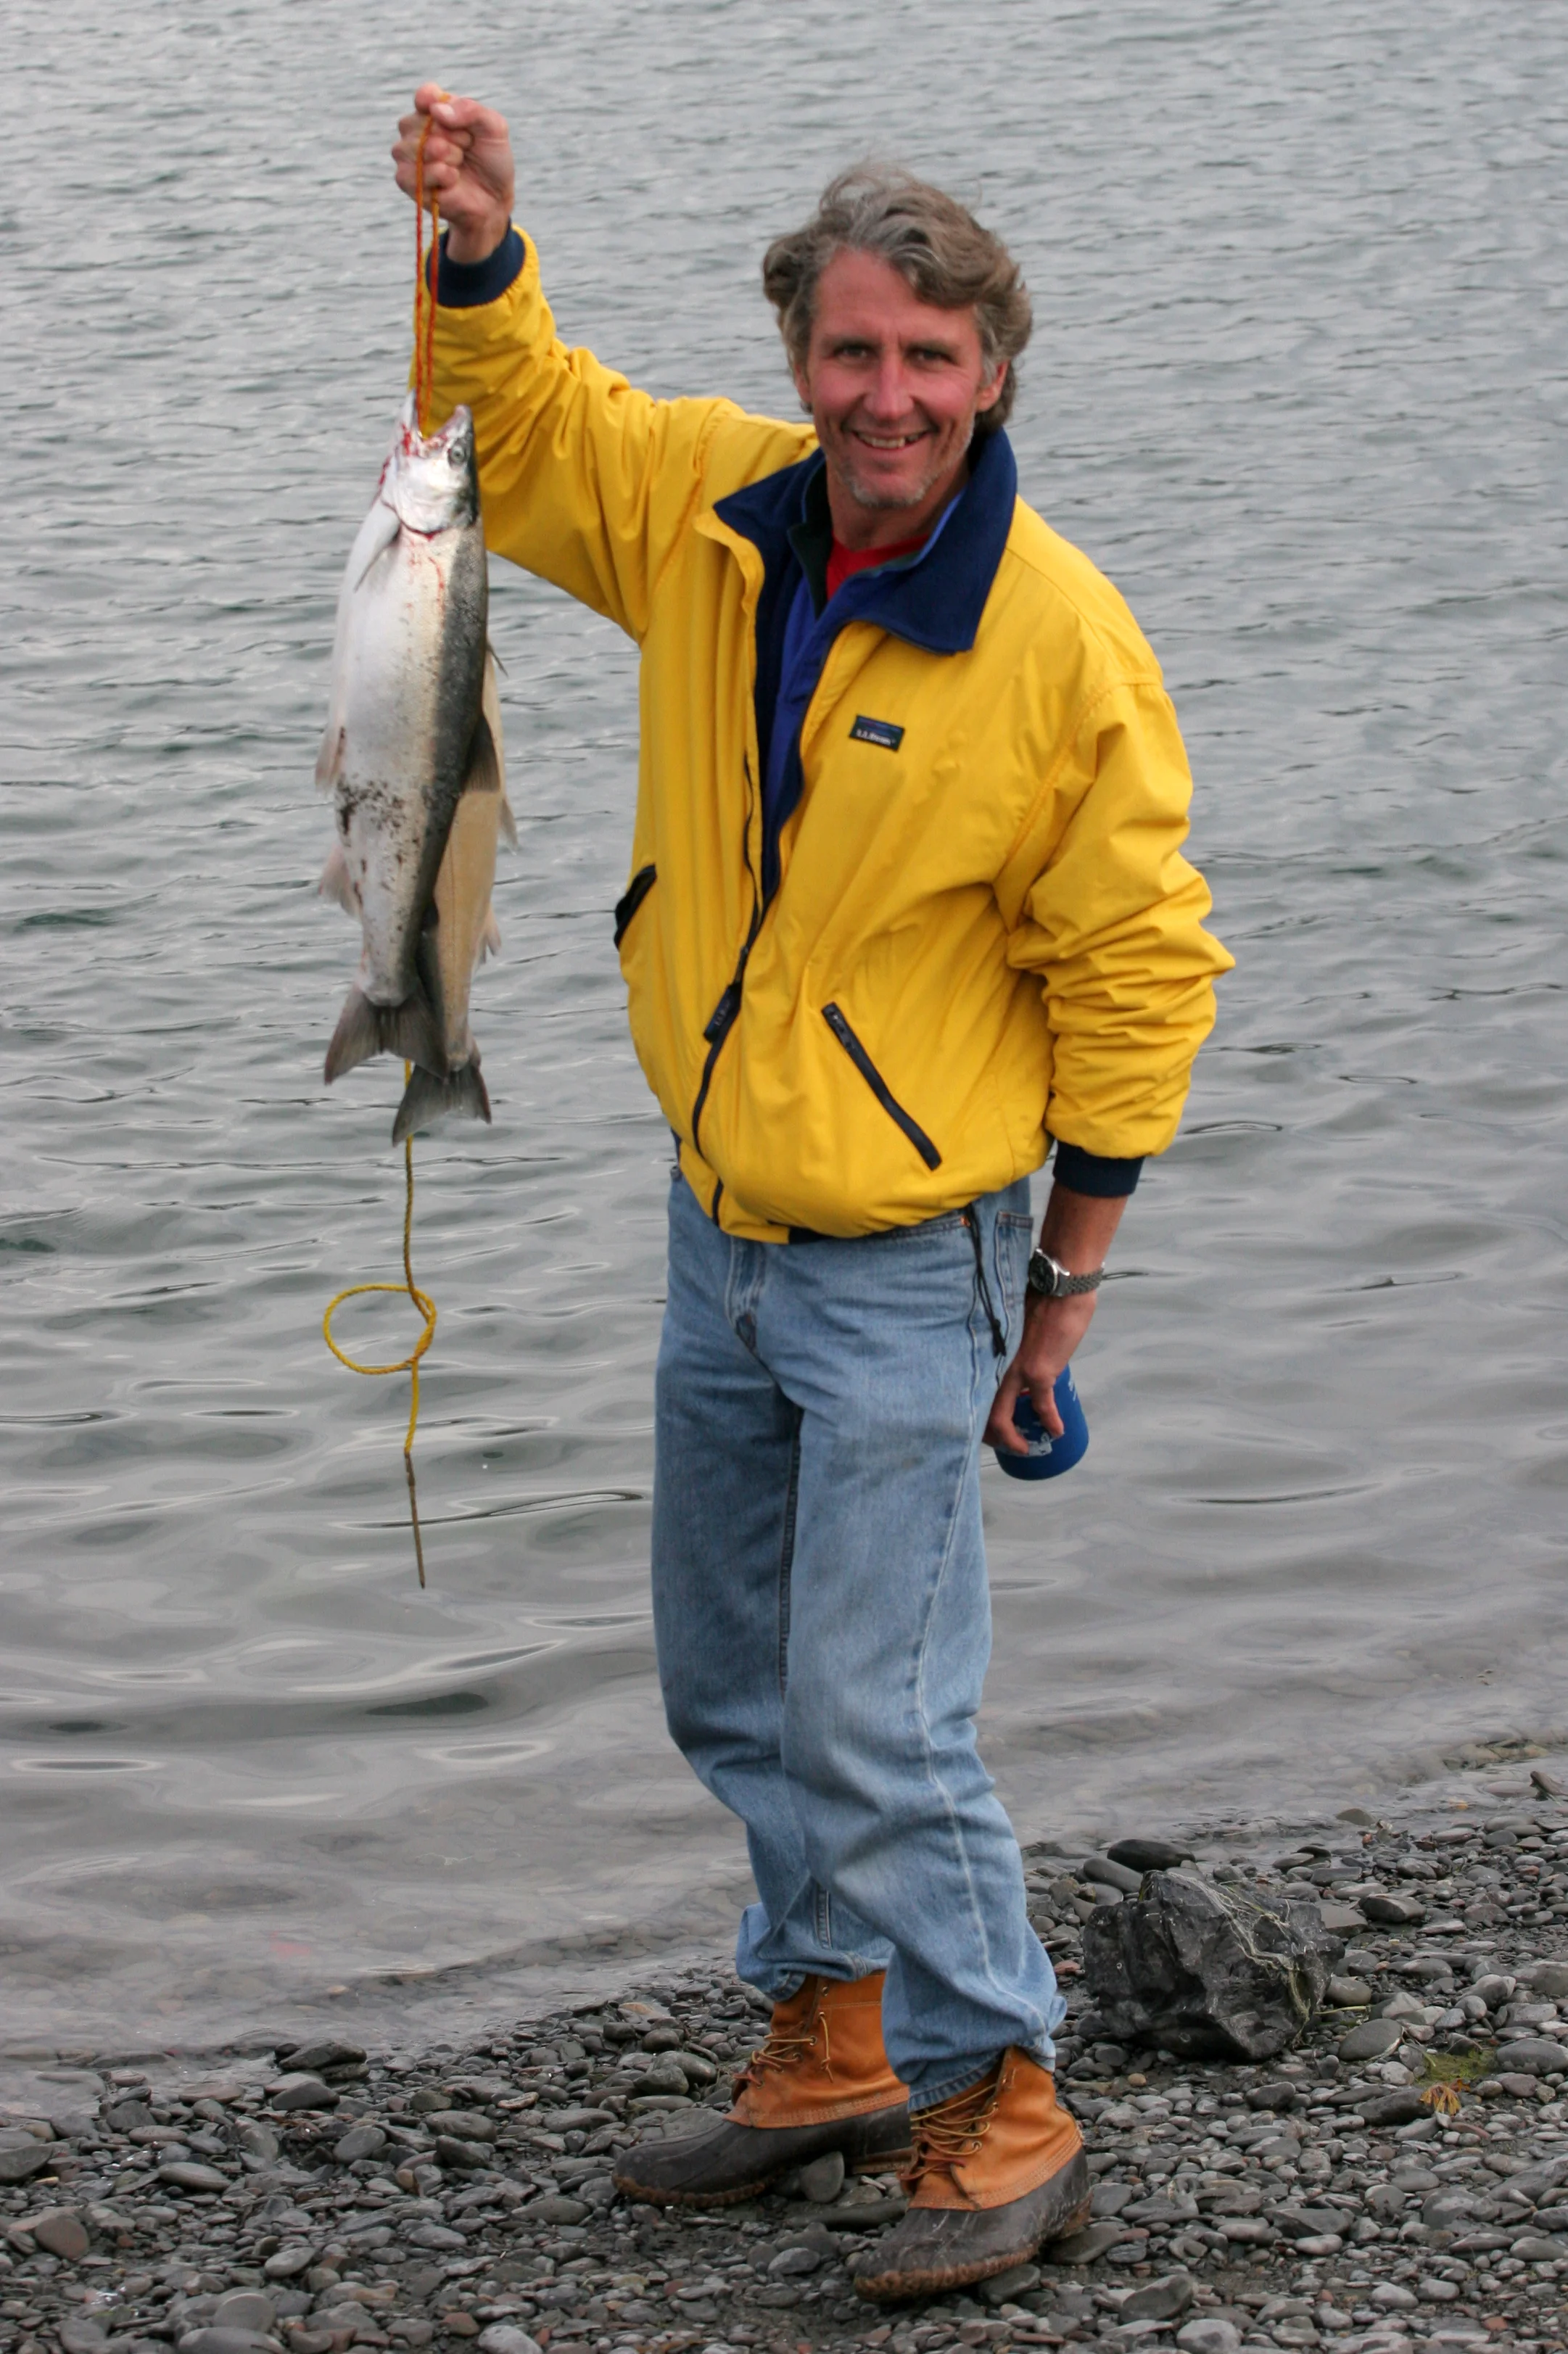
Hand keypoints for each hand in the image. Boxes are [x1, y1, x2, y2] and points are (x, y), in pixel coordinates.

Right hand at [393, 86, 514, 265]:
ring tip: (459, 165)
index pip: (425, 96)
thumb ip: (470, 109)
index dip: (442, 108)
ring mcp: (407, 153)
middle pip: (427, 122)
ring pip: (422, 147)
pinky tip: (452, 180)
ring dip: (451, 157)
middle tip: (466, 150)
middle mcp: (415, 128)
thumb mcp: (494, 128)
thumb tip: (436, 111)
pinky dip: (443, 177)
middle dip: (457, 138)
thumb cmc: (491, 161)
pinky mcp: (405, 179)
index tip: (463, 124)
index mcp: (433, 110)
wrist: (494, 199)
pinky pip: (419, 172)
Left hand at [982, 1177, 1126, 1455]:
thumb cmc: (1038, 1297)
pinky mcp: (1039, 1373)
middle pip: (979, 1411)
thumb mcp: (1011, 1324)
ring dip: (1013, 1439)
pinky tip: (1055, 1432)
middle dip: (989, 1435)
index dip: (973, 1412)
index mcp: (985, 1352)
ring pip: (1001, 1418)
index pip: (969, 1388)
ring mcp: (1014, 1371)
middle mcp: (993, 1365)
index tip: (981, 1424)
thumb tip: (1012, 1353)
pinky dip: (1050, 1422)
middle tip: (1001, 1445)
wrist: (1059, 1287)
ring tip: (1023, 1447)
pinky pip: (1043, 1407)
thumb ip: (1007, 1343)